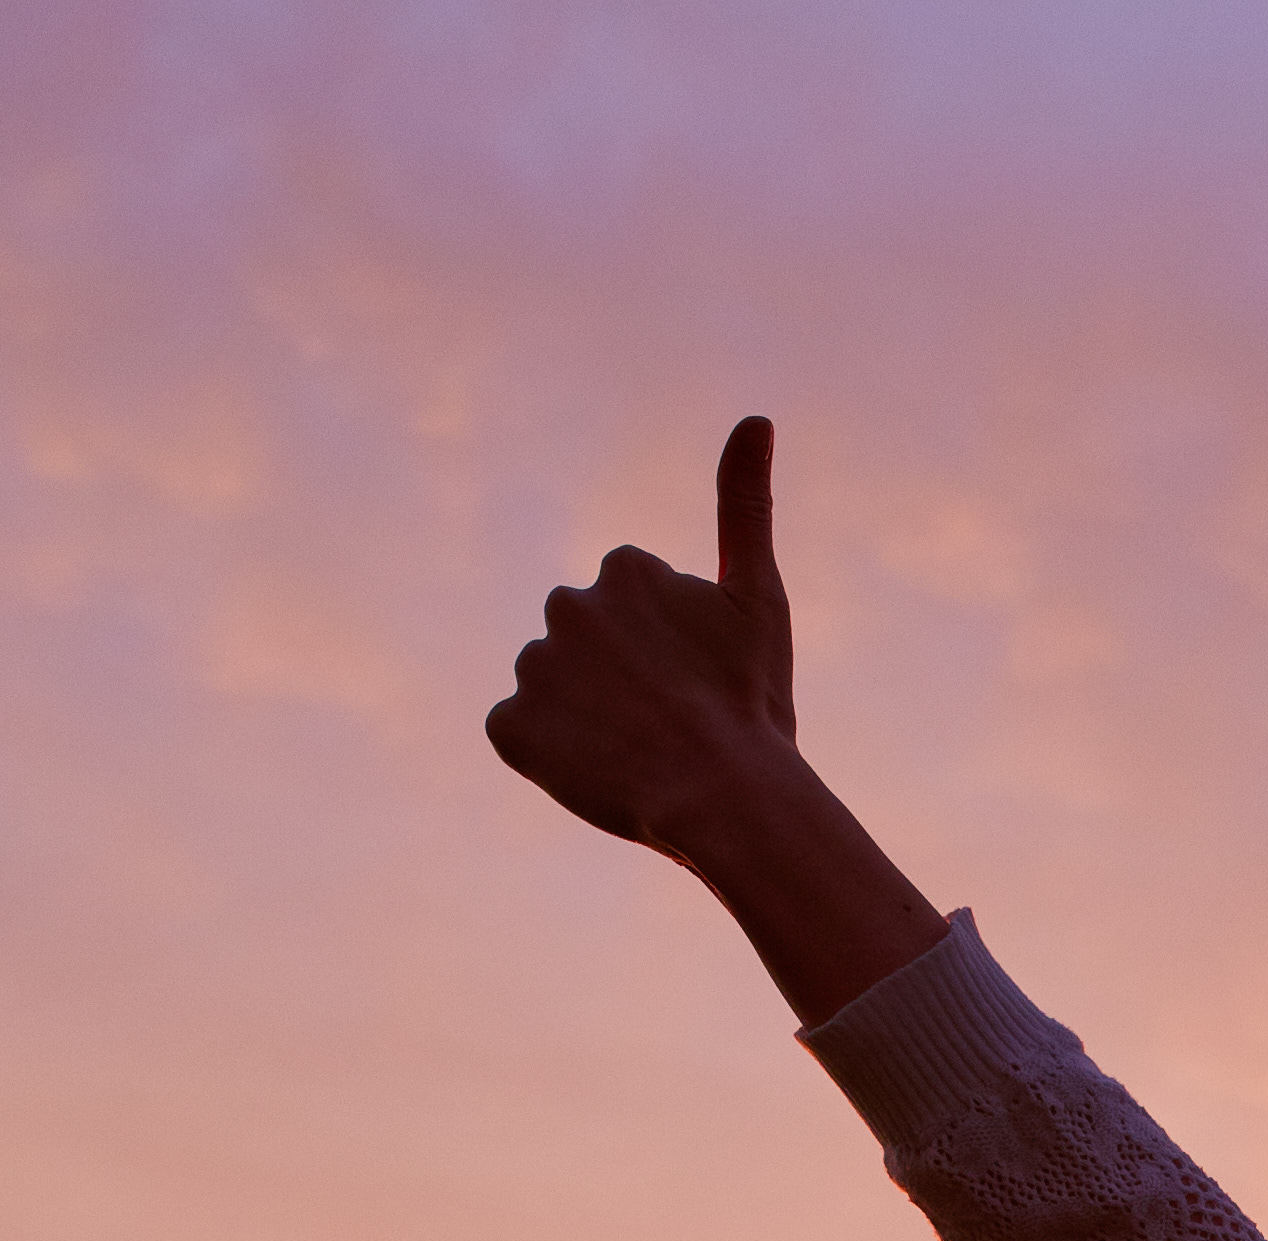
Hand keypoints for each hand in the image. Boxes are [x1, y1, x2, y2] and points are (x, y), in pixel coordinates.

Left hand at [488, 415, 799, 855]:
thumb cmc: (752, 702)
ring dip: (583, 717)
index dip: (666, 655)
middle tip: (666, 723)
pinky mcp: (509, 728)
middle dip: (615, 678)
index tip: (694, 685)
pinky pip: (520, 737)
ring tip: (635, 753)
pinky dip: (549, 756)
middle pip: (584, 646)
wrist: (726, 797)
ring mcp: (533, 668)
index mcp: (624, 569)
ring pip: (553, 691)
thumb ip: (745, 505)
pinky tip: (597, 771)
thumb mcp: (758, 597)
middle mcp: (566, 605)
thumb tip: (754, 417)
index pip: (631, 611)